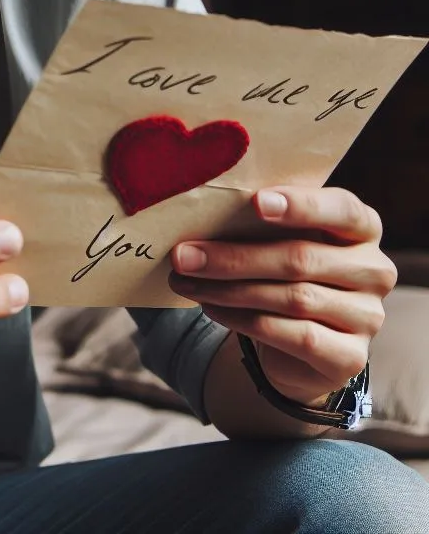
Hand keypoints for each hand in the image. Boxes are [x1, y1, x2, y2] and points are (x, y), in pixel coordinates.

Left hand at [168, 186, 395, 405]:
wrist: (303, 339)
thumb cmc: (285, 269)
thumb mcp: (279, 238)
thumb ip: (260, 223)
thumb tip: (199, 215)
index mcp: (363, 227)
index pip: (342, 209)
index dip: (301, 205)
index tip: (255, 202)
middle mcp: (374, 270)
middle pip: (301, 258)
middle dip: (233, 257)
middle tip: (183, 256)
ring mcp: (368, 316)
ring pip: (292, 298)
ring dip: (228, 290)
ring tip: (186, 283)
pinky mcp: (350, 356)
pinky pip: (293, 335)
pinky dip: (244, 320)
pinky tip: (211, 308)